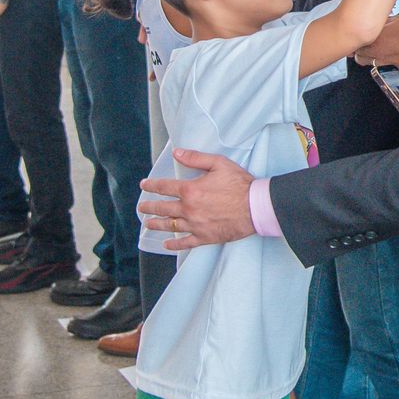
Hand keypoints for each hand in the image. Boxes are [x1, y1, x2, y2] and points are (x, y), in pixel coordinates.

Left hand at [138, 149, 255, 248]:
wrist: (256, 207)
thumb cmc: (240, 184)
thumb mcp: (219, 163)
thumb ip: (196, 158)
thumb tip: (177, 153)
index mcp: (190, 190)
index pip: (165, 187)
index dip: (152, 186)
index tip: (144, 186)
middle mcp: (188, 209)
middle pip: (163, 208)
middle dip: (150, 207)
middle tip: (142, 207)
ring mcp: (195, 225)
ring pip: (170, 225)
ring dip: (157, 224)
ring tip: (149, 223)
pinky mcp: (204, 237)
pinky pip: (185, 242)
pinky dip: (174, 244)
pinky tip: (167, 244)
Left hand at [356, 14, 398, 72]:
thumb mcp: (398, 19)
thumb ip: (383, 23)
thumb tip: (377, 23)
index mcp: (375, 41)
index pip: (356, 45)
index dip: (358, 41)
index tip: (359, 37)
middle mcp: (377, 56)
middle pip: (359, 58)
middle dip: (361, 52)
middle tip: (366, 46)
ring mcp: (387, 66)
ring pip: (370, 66)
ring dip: (371, 60)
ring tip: (380, 52)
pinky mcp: (397, 73)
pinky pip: (385, 70)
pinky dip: (386, 65)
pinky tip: (393, 58)